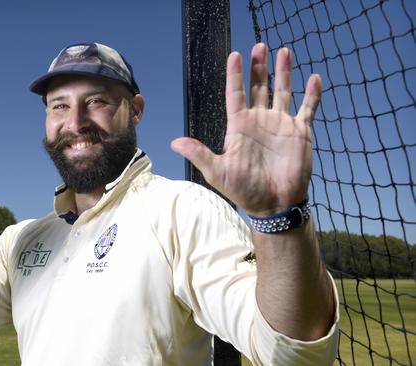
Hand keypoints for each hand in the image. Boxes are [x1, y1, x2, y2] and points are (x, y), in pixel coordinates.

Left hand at [171, 43, 321, 215]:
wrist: (273, 204)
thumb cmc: (244, 190)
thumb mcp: (217, 171)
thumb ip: (199, 154)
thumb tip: (174, 143)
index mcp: (239, 126)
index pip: (235, 94)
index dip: (235, 75)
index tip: (234, 55)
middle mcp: (259, 121)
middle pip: (258, 87)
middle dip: (259, 66)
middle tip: (260, 45)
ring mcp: (280, 125)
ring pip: (282, 92)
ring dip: (283, 73)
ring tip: (284, 51)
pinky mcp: (299, 133)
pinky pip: (307, 109)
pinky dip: (311, 94)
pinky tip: (314, 78)